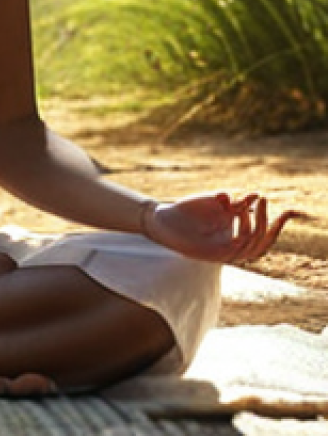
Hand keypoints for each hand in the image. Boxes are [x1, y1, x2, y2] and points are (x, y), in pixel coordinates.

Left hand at [144, 193, 301, 264]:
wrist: (162, 219)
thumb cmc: (187, 211)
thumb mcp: (214, 203)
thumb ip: (233, 202)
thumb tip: (253, 196)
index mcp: (235, 234)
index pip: (264, 236)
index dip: (278, 226)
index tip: (288, 211)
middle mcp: (232, 245)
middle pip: (261, 240)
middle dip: (267, 220)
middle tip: (263, 199)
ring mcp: (223, 251)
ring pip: (251, 244)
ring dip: (255, 223)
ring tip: (248, 203)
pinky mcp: (212, 254)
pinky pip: (235, 247)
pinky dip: (240, 230)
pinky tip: (237, 211)